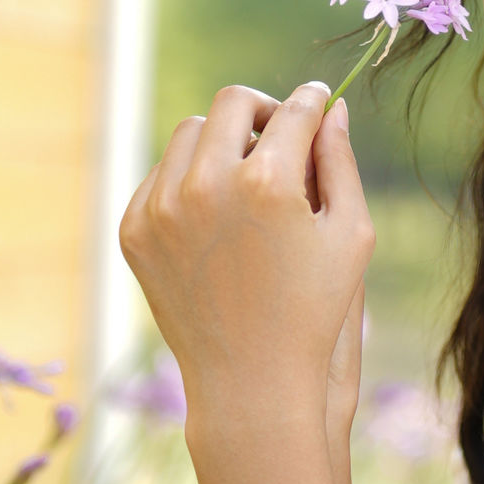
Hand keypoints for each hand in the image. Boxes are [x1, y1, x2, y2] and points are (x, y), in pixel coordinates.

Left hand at [119, 84, 374, 449]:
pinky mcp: (135, 230)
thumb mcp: (349, 234)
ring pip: (190, 134)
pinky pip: (160, 176)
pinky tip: (215, 214)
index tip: (316, 99)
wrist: (250, 383)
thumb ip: (339, 161)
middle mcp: (206, 185)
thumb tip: (329, 108)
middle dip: (263, 110)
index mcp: (267, 181)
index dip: (312, 99)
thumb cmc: (314, 311)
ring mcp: (162, 208)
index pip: (294, 110)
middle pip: (233, 104)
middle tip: (280, 131)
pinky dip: (187, 181)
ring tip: (248, 175)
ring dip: (221, 143)